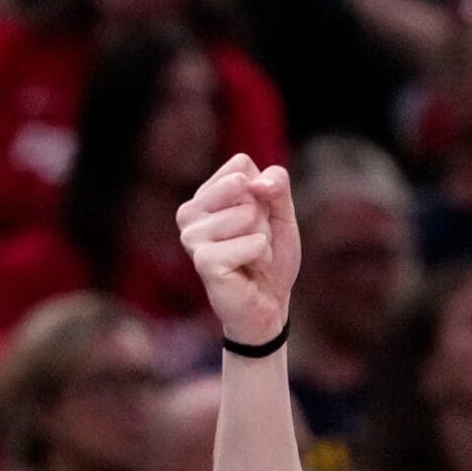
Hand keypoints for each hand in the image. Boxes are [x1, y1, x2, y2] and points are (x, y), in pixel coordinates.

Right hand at [177, 153, 299, 348]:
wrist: (268, 305)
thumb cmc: (269, 258)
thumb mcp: (281, 214)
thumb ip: (276, 187)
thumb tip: (256, 183)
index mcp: (204, 196)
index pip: (241, 165)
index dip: (262, 192)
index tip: (256, 219)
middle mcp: (190, 213)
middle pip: (244, 185)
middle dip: (262, 216)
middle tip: (254, 242)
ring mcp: (192, 237)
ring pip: (248, 215)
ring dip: (263, 240)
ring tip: (250, 258)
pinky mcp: (203, 260)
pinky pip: (252, 243)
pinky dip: (261, 257)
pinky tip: (247, 271)